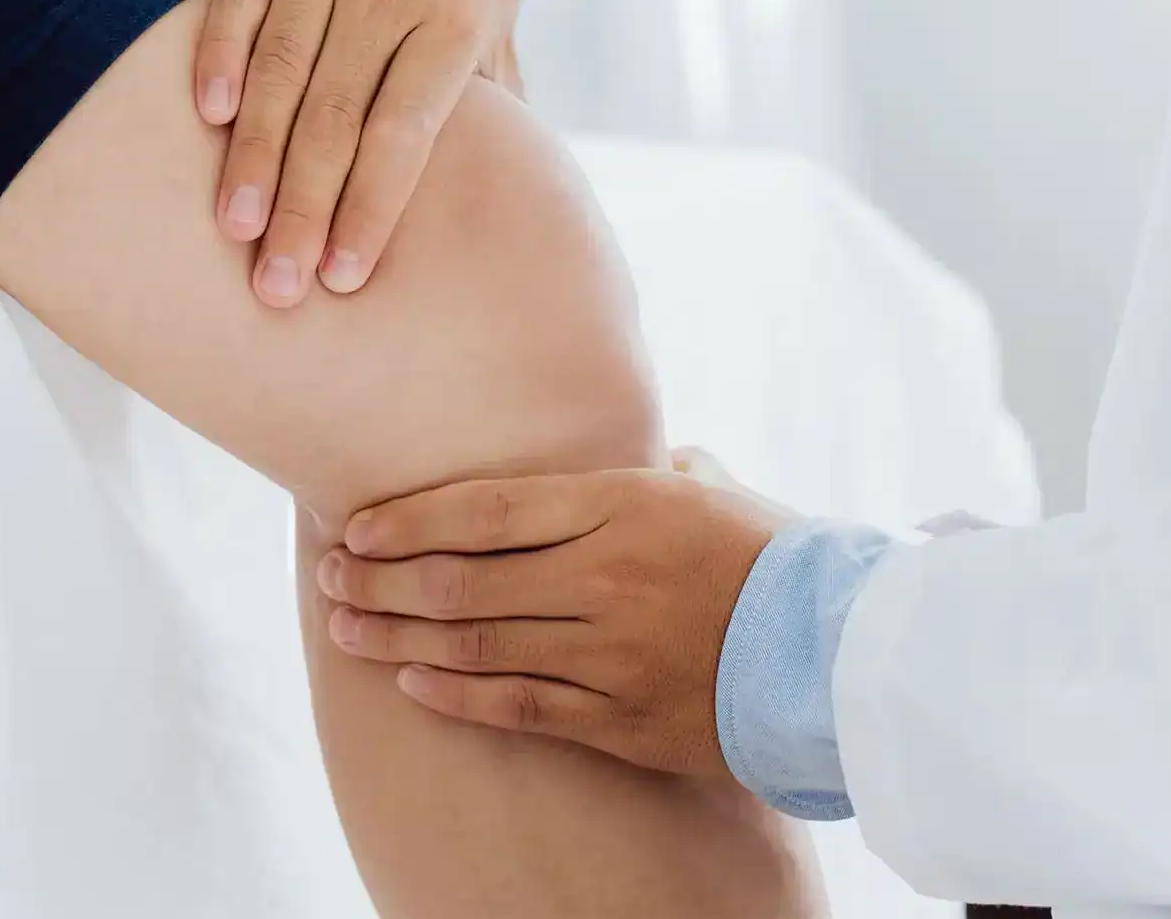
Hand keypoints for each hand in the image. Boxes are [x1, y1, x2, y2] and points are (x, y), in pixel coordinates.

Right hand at [195, 0, 537, 305]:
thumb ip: (493, 97)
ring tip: (231, 227)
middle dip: (302, 209)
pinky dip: (218, 51)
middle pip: (336, 119)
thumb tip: (507, 190)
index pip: (404, 138)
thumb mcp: (500, 15)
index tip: (340, 278)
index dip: (371, 211)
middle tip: (273, 287)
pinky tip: (204, 115)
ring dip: (252, 153)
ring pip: (282, 66)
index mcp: (455, 23)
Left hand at [316, 450, 784, 778]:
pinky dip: (457, 696)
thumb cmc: (772, 553)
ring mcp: (609, 652)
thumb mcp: (707, 488)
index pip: (488, 510)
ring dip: (399, 638)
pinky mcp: (622, 718)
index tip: (356, 529)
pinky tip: (410, 685)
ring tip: (345, 631)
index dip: (411, 521)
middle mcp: (603, 577)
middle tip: (331, 580)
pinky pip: (520, 707)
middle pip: (464, 581)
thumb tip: (634, 451)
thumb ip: (647, 471)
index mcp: (622, 506)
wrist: (840, 650)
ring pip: (477, 646)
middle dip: (383, 581)